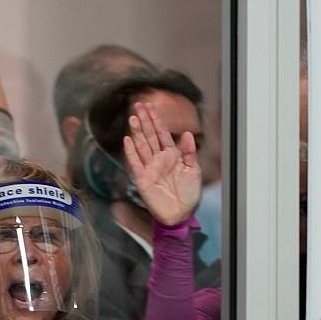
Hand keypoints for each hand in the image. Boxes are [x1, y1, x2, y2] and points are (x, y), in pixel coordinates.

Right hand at [123, 101, 201, 225]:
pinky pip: (135, 163)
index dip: (156, 119)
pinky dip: (131, 152)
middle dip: (144, 120)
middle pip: (149, 136)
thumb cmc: (188, 194)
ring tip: (132, 118)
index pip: (161, 133)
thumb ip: (189, 152)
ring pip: (141, 146)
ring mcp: (149, 168)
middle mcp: (158, 159)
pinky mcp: (142, 179)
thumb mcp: (193, 170)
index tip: (150, 105)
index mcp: (171, 155)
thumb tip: (187, 133)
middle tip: (138, 105)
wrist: (181, 214)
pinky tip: (127, 140)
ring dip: (136, 132)